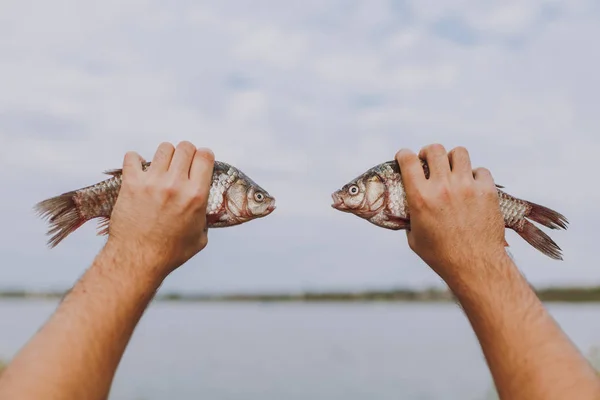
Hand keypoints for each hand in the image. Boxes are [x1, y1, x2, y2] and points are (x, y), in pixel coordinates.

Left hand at [106, 141, 214, 277]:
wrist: (139, 260)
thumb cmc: (170, 252)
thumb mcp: (200, 237)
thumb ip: (204, 217)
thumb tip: (204, 209)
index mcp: (196, 196)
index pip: (205, 156)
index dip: (204, 156)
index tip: (199, 162)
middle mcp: (176, 185)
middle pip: (185, 147)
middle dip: (186, 153)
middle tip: (180, 165)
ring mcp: (153, 183)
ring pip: (164, 149)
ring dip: (164, 156)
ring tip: (161, 168)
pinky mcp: (132, 184)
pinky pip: (132, 157)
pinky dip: (134, 161)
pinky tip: (138, 171)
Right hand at [395, 144, 506, 285]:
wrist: (475, 266)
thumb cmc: (440, 256)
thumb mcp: (414, 237)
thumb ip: (410, 217)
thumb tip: (408, 209)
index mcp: (420, 197)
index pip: (408, 160)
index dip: (403, 155)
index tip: (405, 157)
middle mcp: (443, 187)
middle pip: (434, 149)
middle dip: (428, 152)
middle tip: (430, 161)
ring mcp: (467, 187)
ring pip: (459, 153)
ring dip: (453, 159)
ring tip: (453, 169)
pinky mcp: (487, 191)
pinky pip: (481, 170)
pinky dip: (475, 175)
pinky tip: (472, 186)